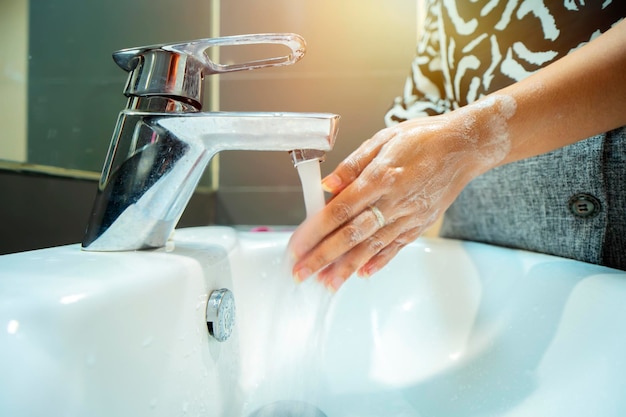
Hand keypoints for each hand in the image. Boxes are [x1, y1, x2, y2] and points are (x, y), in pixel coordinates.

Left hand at [288, 96, 515, 290]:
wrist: (464, 148)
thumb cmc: (424, 138)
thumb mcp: (383, 139)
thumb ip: (352, 165)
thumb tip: (326, 185)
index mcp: (380, 177)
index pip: (339, 210)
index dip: (315, 231)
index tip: (297, 246)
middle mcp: (393, 201)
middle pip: (351, 235)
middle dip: (323, 257)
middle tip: (301, 273)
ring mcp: (407, 216)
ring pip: (372, 247)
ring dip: (346, 267)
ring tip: (326, 284)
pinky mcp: (419, 224)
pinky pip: (395, 247)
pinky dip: (378, 262)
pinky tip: (362, 274)